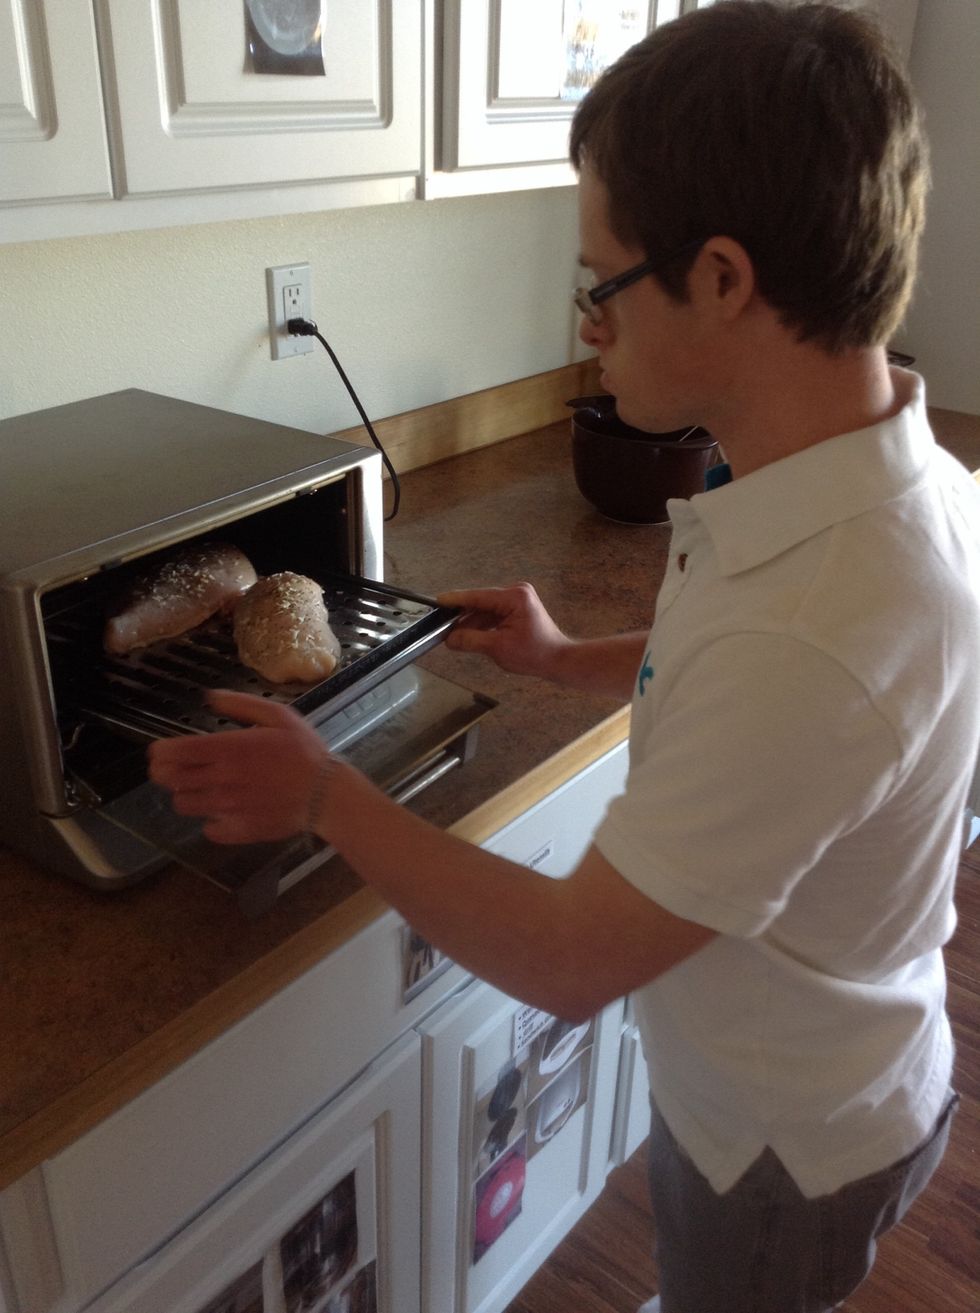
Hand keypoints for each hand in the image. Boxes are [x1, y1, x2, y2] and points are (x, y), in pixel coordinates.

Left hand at [147, 690, 331, 844]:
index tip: (159, 752)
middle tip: (173, 769)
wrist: (327, 795)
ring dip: (186, 795)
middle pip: (171, 780)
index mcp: (228, 749)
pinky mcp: (237, 831)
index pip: (175, 753)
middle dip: (165, 773)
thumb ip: (240, 705)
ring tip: (200, 789)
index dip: (159, 753)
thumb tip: (210, 697)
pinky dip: (210, 821)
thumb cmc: (304, 751)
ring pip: (184, 805)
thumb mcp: (278, 716)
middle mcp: (220, 780)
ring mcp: (226, 808)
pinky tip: (223, 811)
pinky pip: (208, 829)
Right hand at [438, 583, 570, 679]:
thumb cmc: (533, 654)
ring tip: (450, 633)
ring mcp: (518, 600)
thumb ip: (471, 640)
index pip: (477, 597)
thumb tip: (449, 639)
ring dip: (470, 622)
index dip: (456, 600)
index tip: (437, 601)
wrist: (558, 660)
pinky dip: (481, 624)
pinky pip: (493, 614)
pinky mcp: (517, 610)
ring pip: (485, 609)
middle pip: (480, 602)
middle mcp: (516, 593)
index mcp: (514, 597)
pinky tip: (467, 634)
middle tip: (440, 624)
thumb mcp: (497, 648)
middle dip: (461, 615)